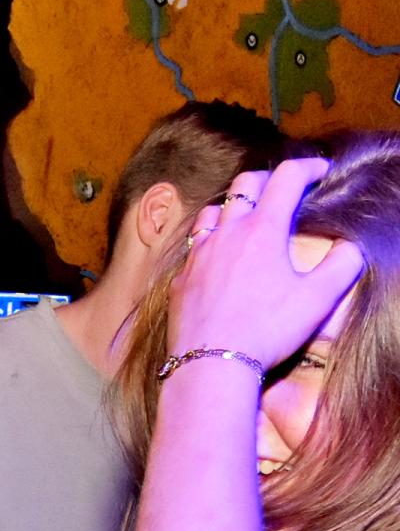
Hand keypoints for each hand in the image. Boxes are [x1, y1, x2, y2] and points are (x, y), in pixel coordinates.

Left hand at [170, 159, 364, 374]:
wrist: (211, 363)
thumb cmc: (268, 330)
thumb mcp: (318, 299)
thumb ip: (341, 266)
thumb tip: (349, 248)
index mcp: (263, 229)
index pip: (287, 178)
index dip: (308, 167)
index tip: (321, 170)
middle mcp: (227, 233)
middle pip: (245, 184)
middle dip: (268, 178)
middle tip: (283, 188)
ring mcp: (199, 254)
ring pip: (212, 211)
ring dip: (232, 205)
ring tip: (245, 216)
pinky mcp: (181, 278)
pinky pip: (193, 247)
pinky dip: (209, 240)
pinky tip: (215, 256)